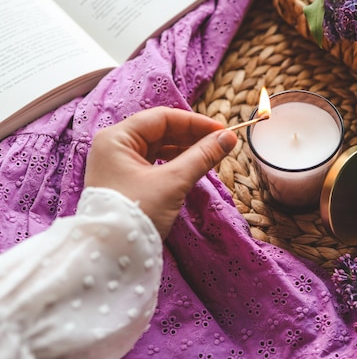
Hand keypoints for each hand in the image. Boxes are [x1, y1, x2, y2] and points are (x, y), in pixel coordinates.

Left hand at [84, 106, 237, 237]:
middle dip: (192, 136)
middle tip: (220, 143)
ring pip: (158, 147)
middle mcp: (114, 147)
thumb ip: (202, 156)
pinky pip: (154, 163)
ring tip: (211, 155)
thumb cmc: (136, 213)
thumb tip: (229, 139)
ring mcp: (118, 165)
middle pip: (160, 131)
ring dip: (186, 150)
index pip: (162, 118)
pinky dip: (175, 163)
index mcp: (117, 138)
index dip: (195, 122)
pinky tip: (193, 167)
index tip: (222, 131)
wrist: (110, 255)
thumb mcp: (173, 182)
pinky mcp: (125, 181)